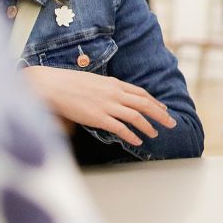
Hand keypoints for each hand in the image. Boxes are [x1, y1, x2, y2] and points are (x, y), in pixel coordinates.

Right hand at [23, 65, 174, 144]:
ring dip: (148, 126)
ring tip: (155, 134)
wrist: (51, 85)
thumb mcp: (93, 81)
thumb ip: (106, 89)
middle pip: (145, 104)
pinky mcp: (98, 117)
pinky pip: (120, 128)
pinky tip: (137, 141)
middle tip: (171, 123)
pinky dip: (131, 135)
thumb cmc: (68, 83)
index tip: (163, 109)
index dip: (155, 102)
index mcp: (114, 83)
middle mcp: (114, 93)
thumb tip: (113, 97)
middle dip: (161, 115)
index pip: (141, 93)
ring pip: (136, 116)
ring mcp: (107, 105)